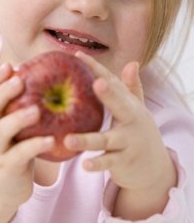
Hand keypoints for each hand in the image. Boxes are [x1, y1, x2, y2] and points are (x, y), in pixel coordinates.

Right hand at [0, 62, 54, 209]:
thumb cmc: (10, 153)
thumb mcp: (8, 132)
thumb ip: (16, 112)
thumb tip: (39, 84)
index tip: (9, 65)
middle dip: (2, 92)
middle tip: (20, 79)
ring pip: (1, 131)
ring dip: (18, 119)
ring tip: (37, 110)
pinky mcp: (7, 168)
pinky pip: (20, 155)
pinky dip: (35, 145)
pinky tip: (51, 140)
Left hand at [64, 52, 176, 218]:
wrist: (153, 166)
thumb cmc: (136, 131)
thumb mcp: (135, 109)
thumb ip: (131, 88)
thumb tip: (132, 62)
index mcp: (130, 104)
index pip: (112, 82)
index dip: (96, 69)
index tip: (77, 56)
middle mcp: (131, 121)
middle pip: (120, 105)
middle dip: (110, 94)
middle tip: (96, 83)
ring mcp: (128, 142)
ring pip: (106, 140)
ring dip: (87, 140)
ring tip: (69, 139)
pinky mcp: (123, 162)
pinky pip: (108, 162)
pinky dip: (97, 164)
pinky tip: (84, 165)